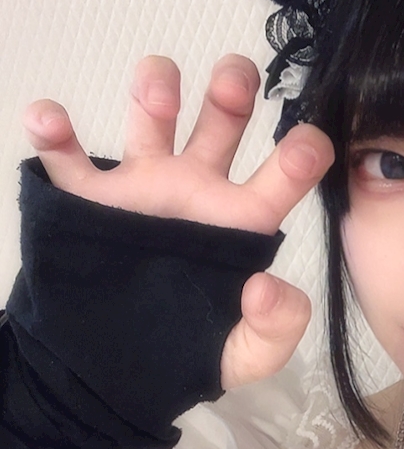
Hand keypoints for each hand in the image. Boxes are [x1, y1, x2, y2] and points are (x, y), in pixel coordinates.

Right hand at [23, 54, 334, 389]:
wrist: (115, 369)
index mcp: (241, 221)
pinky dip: (53, 132)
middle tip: (235, 78)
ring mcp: (143, 188)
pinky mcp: (87, 200)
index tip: (309, 142)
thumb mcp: (247, 354)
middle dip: (232, 88)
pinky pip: (66, 156)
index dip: (302, 153)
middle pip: (222, 120)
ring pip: (150, 118)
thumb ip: (276, 327)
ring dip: (154, 89)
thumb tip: (267, 287)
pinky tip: (49, 120)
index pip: (285, 175)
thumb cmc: (192, 352)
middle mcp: (197, 190)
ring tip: (157, 89)